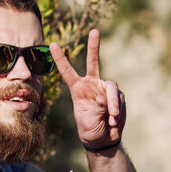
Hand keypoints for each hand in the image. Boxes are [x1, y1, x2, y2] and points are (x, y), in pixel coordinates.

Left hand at [50, 29, 124, 150]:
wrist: (103, 140)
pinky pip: (118, 100)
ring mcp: (105, 89)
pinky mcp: (118, 97)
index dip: (61, 58)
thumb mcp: (87, 121)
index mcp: (78, 89)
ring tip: (111, 116)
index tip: (52, 44)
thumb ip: (95, 108)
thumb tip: (104, 97)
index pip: (68, 72)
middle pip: (93, 62)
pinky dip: (116, 110)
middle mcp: (92, 85)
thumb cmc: (90, 130)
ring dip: (112, 103)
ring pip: (111, 88)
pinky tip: (113, 121)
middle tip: (94, 31)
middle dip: (94, 46)